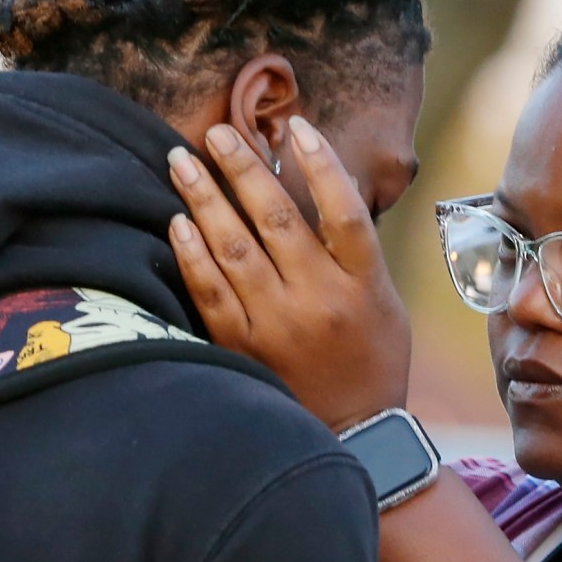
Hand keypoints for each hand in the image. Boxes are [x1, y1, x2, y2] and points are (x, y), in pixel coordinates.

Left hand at [168, 116, 412, 430]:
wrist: (353, 434)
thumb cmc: (372, 359)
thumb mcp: (383, 301)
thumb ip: (353, 252)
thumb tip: (317, 187)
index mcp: (364, 285)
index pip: (343, 211)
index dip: (320, 164)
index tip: (295, 127)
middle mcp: (320, 300)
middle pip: (277, 218)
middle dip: (242, 167)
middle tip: (216, 133)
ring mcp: (278, 325)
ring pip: (234, 247)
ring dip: (204, 198)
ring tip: (181, 161)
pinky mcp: (243, 347)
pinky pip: (209, 290)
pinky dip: (191, 252)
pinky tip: (178, 221)